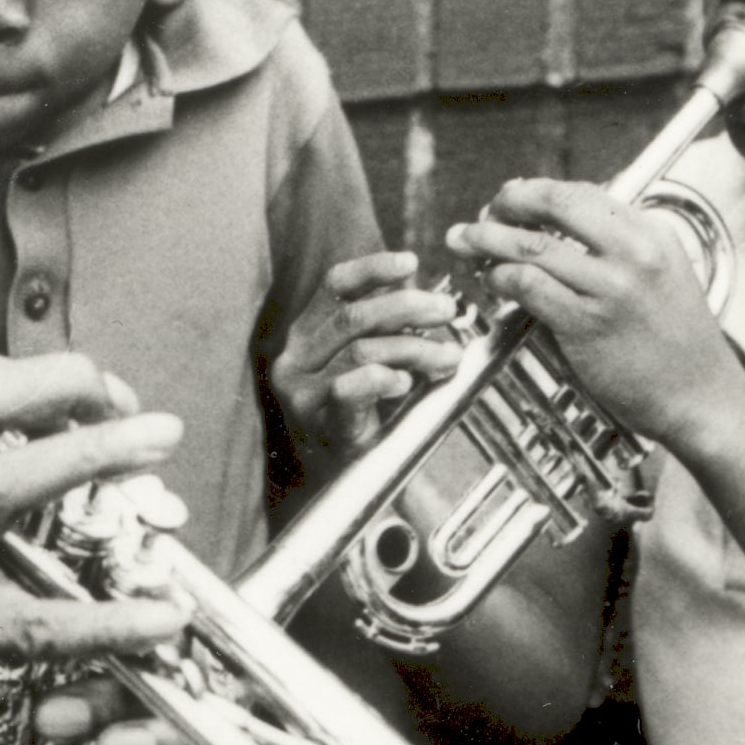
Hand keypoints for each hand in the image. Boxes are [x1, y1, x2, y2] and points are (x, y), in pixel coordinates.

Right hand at [272, 251, 466, 459]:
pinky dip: (382, 380)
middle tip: (447, 311)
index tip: (412, 262)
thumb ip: (388, 328)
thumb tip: (425, 293)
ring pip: (362, 351)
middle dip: (408, 307)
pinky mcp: (316, 421)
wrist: (339, 481)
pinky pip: (348, 390)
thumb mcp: (371, 360)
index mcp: (308, 332)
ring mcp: (301, 390)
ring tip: (447, 357)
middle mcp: (296, 357)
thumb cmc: (361, 415)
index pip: (335, 285)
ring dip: (415, 349)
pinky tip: (405, 383)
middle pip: (355, 316)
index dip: (373, 268)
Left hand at [445, 179, 744, 441]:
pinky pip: (528, 285)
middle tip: (482, 214)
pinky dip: (500, 277)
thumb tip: (558, 226)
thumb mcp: (664, 276)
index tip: (510, 199)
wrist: (702, 397)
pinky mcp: (587, 324)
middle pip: (553, 203)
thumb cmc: (677, 345)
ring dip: (487, 239)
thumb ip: (619, 248)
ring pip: (531, 245)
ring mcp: (610, 287)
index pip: (581, 193)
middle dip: (506, 203)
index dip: (535, 192)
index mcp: (651, 234)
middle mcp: (633, 253)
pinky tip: (491, 281)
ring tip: (464, 241)